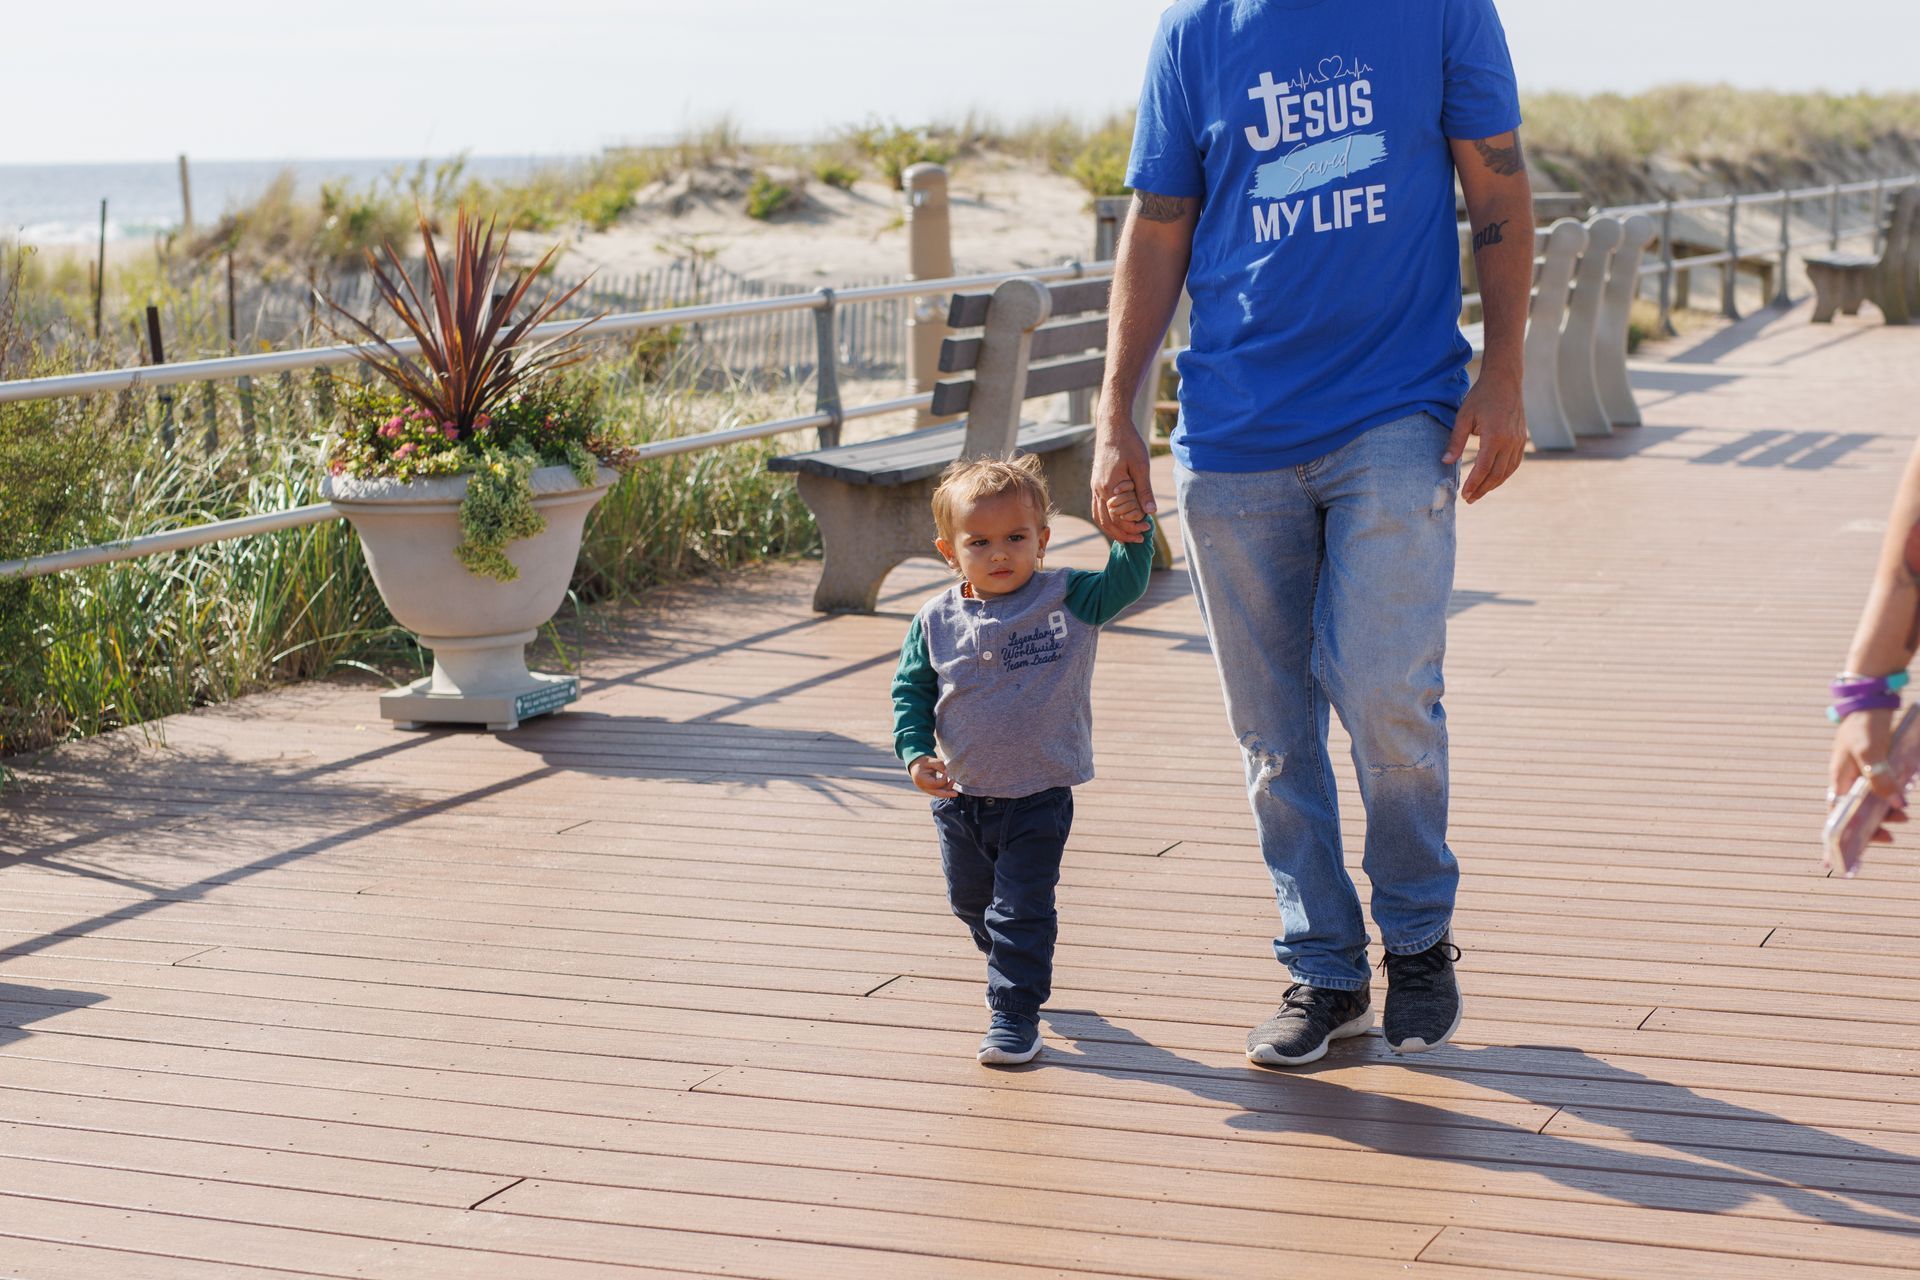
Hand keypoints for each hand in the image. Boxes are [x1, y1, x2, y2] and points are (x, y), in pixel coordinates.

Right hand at [910, 755, 958, 798]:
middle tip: (956, 794)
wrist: (916, 766)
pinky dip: (945, 789)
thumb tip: (947, 772)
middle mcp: (923, 787)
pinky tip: (950, 784)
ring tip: (953, 781)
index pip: (935, 784)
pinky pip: (939, 791)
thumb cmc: (923, 763)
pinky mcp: (930, 790)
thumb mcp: (930, 760)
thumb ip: (939, 765)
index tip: (945, 772)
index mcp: (921, 779)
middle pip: (937, 793)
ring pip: (939, 793)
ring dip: (947, 790)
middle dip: (947, 794)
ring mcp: (926, 790)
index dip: (943, 779)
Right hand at [1092, 419, 1155, 542]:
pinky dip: (1105, 519)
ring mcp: (1095, 487)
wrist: (1112, 426)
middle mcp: (1098, 490)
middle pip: (1107, 522)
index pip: (1119, 518)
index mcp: (1109, 488)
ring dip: (1112, 530)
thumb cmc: (1128, 443)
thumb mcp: (1141, 466)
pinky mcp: (1095, 483)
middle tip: (1140, 539)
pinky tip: (1116, 521)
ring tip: (1127, 536)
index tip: (1148, 528)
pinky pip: (1097, 508)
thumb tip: (1151, 512)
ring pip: (1099, 517)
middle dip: (1123, 533)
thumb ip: (1145, 490)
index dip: (1134, 527)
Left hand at [1445, 370, 1525, 502]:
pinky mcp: (1522, 439)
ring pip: (1507, 471)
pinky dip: (1504, 474)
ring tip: (1479, 493)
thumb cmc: (1481, 397)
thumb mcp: (1463, 417)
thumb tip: (1445, 462)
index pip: (1483, 468)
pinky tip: (1494, 480)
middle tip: (1469, 499)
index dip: (1474, 484)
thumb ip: (1455, 441)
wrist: (1505, 380)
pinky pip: (1515, 463)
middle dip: (1482, 489)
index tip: (1464, 494)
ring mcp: (1518, 440)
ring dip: (1494, 485)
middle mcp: (1510, 441)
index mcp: (1495, 436)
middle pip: (1496, 474)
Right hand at [1829, 707, 1906, 848]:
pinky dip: (1890, 800)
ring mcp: (1860, 777)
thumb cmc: (1863, 727)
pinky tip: (1901, 802)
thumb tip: (1896, 806)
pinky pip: (1880, 792)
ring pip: (1870, 804)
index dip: (1838, 839)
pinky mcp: (1873, 770)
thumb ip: (1881, 780)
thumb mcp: (1870, 753)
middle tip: (1892, 836)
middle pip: (1855, 814)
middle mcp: (1847, 782)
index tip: (1843, 859)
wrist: (1870, 703)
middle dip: (1871, 828)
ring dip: (1885, 814)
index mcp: (1839, 781)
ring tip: (1903, 817)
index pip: (1836, 817)